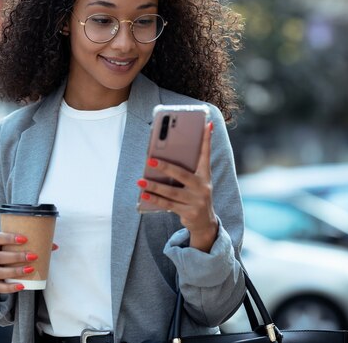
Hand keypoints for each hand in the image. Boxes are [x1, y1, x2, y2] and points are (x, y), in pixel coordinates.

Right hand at [0, 232, 57, 295]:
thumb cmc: (2, 254)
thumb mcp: (7, 247)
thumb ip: (27, 244)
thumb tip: (54, 246)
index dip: (9, 238)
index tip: (24, 239)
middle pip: (0, 257)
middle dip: (17, 257)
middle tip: (33, 256)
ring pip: (0, 272)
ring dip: (16, 271)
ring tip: (30, 269)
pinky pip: (0, 287)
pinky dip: (11, 287)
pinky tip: (22, 285)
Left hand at [137, 122, 217, 251]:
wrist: (205, 223)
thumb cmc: (195, 196)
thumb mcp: (196, 182)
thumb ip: (186, 170)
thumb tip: (162, 158)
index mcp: (205, 175)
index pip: (206, 154)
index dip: (206, 140)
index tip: (206, 125)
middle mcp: (203, 187)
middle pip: (182, 174)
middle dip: (165, 167)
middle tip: (150, 160)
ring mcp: (196, 201)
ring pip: (172, 192)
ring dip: (154, 186)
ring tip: (140, 181)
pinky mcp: (189, 212)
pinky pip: (168, 204)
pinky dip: (155, 199)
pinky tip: (145, 195)